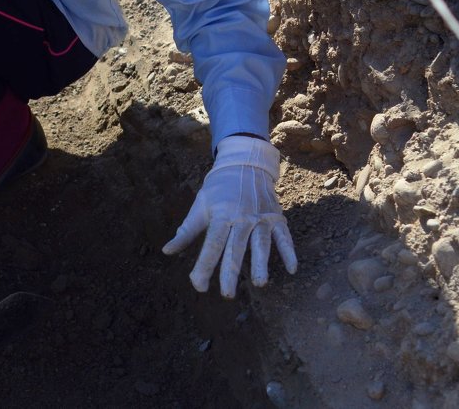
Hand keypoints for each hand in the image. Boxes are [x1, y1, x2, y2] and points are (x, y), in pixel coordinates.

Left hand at [162, 135, 297, 297]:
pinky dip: (289, 252)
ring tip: (260, 283)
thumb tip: (166, 251)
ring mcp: (262, 218)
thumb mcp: (200, 206)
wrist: (245, 164)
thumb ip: (186, 231)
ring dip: (262, 264)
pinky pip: (284, 237)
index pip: (212, 245)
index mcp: (221, 215)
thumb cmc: (218, 189)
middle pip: (236, 248)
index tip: (198, 285)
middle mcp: (242, 218)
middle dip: (231, 272)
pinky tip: (292, 269)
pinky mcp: (277, 218)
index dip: (205, 266)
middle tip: (227, 295)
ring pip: (262, 244)